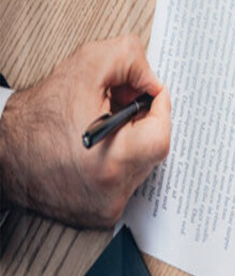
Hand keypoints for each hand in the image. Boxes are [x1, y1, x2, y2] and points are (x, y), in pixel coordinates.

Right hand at [0, 35, 170, 227]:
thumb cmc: (34, 119)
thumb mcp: (83, 68)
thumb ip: (126, 59)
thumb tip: (150, 78)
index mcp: (112, 159)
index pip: (161, 134)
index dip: (159, 107)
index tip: (150, 91)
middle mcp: (112, 192)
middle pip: (153, 151)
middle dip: (144, 121)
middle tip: (121, 104)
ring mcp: (107, 207)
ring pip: (141, 167)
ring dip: (132, 142)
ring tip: (105, 125)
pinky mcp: (100, 216)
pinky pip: (126, 184)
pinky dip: (118, 163)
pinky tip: (98, 149)